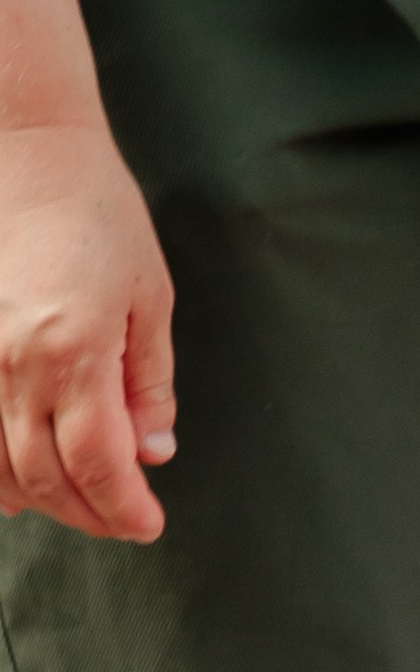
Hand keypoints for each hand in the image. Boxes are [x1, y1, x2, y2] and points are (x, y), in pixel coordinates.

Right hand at [0, 121, 174, 541]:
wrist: (24, 145)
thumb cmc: (94, 209)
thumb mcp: (148, 296)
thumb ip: (148, 382)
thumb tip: (154, 450)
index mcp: (73, 351)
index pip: (98, 465)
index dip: (123, 509)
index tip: (148, 526)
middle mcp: (11, 362)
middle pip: (45, 476)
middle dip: (89, 513)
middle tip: (122, 522)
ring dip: (38, 499)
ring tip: (76, 503)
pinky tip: (14, 484)